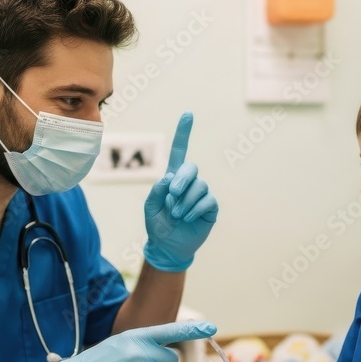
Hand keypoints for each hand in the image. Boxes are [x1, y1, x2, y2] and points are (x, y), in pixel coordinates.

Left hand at [143, 112, 218, 271]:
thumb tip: (170, 177)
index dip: (183, 133)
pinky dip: (194, 209)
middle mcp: (189, 183)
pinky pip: (207, 200)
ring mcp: (201, 194)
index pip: (180, 151)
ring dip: (185, 201)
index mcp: (173, 178)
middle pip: (191, 168)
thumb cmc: (158, 225)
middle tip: (172, 194)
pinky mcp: (210, 207)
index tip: (188, 114)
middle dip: (182, 180)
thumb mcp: (150, 207)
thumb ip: (156, 191)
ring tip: (177, 214)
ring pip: (199, 186)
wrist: (169, 247)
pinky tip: (187, 218)